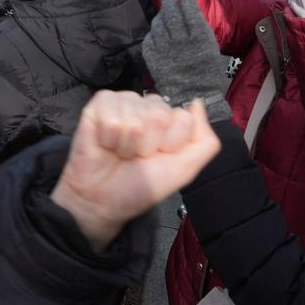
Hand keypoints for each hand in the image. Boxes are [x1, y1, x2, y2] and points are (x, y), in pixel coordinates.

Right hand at [52, 92, 220, 252]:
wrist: (103, 201)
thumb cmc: (140, 186)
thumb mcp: (183, 170)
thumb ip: (205, 141)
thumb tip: (198, 103)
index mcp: (170, 120)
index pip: (182, 117)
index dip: (171, 144)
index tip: (158, 158)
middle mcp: (147, 107)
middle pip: (159, 113)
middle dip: (147, 144)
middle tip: (136, 157)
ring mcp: (123, 103)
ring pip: (134, 113)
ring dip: (126, 143)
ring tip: (119, 152)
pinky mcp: (99, 104)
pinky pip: (110, 111)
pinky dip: (108, 135)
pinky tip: (105, 144)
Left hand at [141, 0, 232, 120]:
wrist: (193, 94)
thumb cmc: (205, 69)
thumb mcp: (209, 45)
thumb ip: (198, 26)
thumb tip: (187, 7)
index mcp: (199, 37)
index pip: (189, 8)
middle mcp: (181, 40)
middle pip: (171, 12)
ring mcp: (165, 48)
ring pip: (159, 23)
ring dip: (161, 16)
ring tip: (165, 14)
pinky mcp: (153, 56)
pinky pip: (150, 37)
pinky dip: (154, 32)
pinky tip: (159, 32)